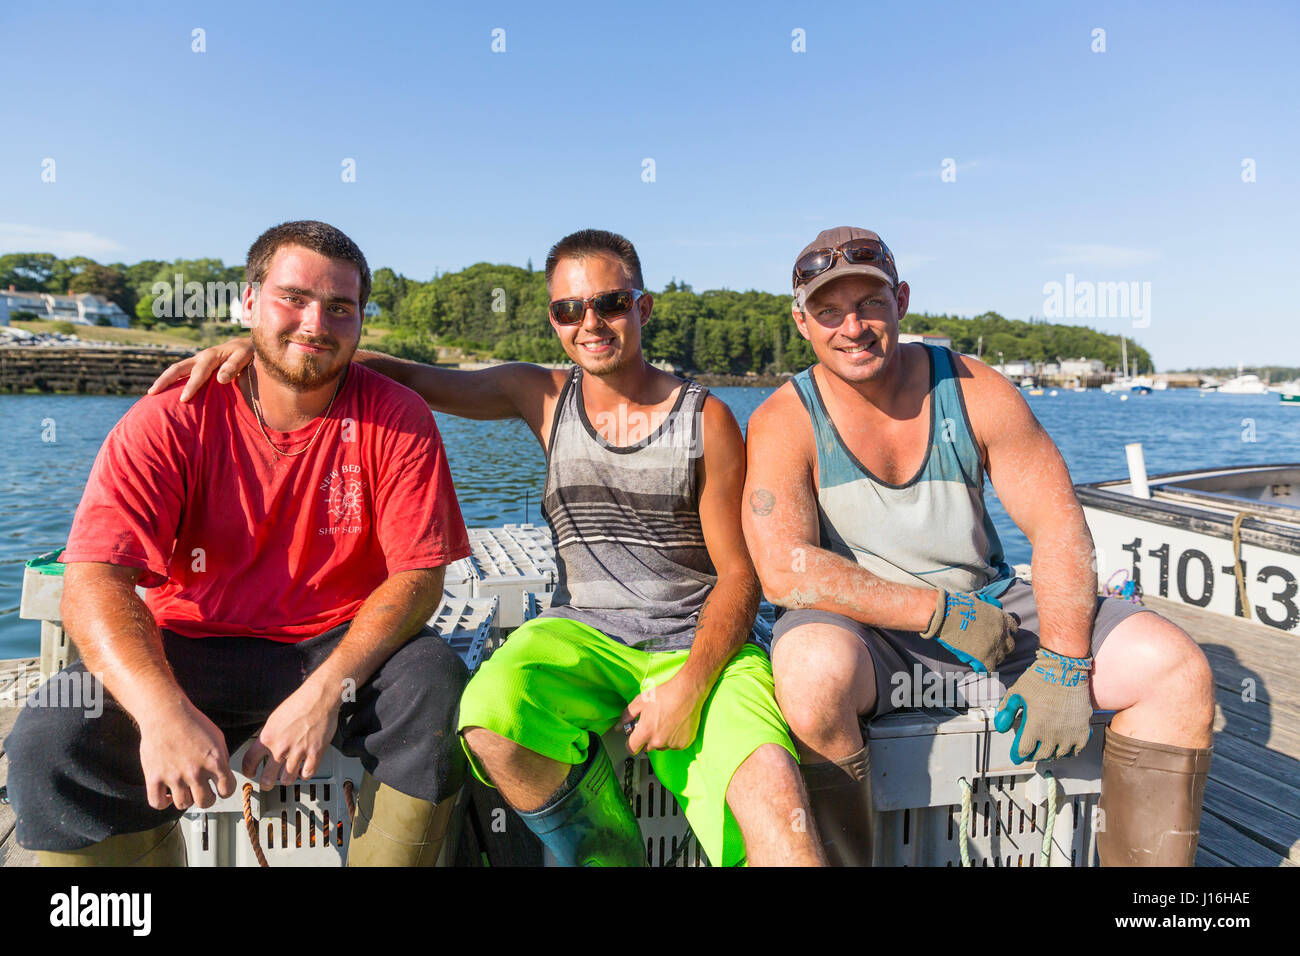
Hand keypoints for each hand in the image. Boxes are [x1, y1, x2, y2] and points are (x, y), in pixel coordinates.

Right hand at [138, 700, 235, 811]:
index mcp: (214, 761)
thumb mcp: (217, 737)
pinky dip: (163, 803)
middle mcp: (195, 772)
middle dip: (207, 798)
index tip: (220, 788)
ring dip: (186, 799)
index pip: (227, 789)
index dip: (225, 790)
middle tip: (202, 791)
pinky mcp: (154, 777)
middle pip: (206, 802)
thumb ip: (221, 758)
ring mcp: (174, 777)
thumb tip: (223, 776)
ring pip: (183, 805)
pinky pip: (157, 803)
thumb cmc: (191, 722)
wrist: (165, 713)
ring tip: (184, 789)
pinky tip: (167, 793)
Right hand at [148, 337, 254, 402]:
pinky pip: (182, 373)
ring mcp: (197, 361)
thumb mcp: (245, 356)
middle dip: (164, 380)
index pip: (199, 372)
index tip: (183, 399)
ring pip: (176, 370)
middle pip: (177, 368)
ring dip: (164, 380)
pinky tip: (167, 393)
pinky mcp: (198, 366)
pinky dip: (172, 382)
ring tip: (151, 394)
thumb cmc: (248, 352)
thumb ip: (234, 366)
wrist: (247, 345)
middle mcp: (200, 357)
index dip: (191, 386)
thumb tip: (220, 379)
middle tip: (151, 394)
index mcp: (211, 356)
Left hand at [242, 679, 340, 789]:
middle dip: (266, 784)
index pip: (249, 761)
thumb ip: (269, 736)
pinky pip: (307, 774)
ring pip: (287, 780)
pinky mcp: (315, 753)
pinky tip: (304, 770)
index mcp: (267, 737)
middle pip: (267, 778)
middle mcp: (281, 747)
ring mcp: (298, 752)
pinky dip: (305, 774)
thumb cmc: (299, 703)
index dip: (248, 771)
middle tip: (268, 783)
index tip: (251, 773)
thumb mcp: (275, 718)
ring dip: (286, 780)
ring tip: (288, 777)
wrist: (320, 697)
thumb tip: (265, 748)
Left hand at [619, 672, 709, 755]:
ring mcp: (672, 743)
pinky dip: (673, 739)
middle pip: (646, 748)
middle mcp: (658, 741)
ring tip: (664, 723)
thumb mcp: (641, 701)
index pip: (632, 749)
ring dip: (660, 740)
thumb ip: (627, 715)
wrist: (688, 692)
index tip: (633, 739)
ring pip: (660, 747)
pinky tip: (674, 726)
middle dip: (646, 739)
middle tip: (652, 724)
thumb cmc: (665, 694)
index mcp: (645, 731)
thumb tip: (618, 726)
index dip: (630, 744)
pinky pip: (674, 746)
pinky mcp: (684, 743)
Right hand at [919, 589, 1018, 673]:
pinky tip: (977, 667)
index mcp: (1001, 617)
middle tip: (990, 647)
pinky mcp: (986, 658)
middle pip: (1010, 645)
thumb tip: (984, 607)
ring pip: (1000, 657)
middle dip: (1001, 646)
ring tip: (981, 657)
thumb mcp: (977, 602)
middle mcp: (1002, 632)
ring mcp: (995, 646)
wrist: (946, 616)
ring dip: (992, 657)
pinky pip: (990, 669)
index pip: (1013, 627)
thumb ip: (986, 608)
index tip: (999, 634)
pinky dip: (984, 668)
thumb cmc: (956, 606)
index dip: (1006, 632)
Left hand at [994, 648, 1093, 763]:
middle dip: (1032, 754)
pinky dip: (1068, 751)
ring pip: (1058, 754)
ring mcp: (1069, 734)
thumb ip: (1007, 711)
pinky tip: (1063, 747)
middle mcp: (1052, 734)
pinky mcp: (1083, 730)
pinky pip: (1076, 750)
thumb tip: (1000, 727)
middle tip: (1030, 751)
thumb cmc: (1040, 679)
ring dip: (1050, 754)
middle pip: (1040, 755)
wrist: (1065, 670)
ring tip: (1045, 748)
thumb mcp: (1017, 693)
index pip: (1024, 750)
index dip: (1018, 754)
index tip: (1016, 755)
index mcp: (1035, 726)